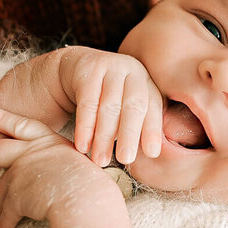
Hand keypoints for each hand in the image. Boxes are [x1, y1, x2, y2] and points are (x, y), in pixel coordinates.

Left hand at [0, 105, 112, 227]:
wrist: (90, 202)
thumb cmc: (93, 191)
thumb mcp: (79, 170)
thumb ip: (60, 171)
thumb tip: (50, 186)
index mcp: (52, 142)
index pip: (22, 126)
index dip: (0, 118)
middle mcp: (35, 151)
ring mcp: (24, 170)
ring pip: (0, 185)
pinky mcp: (18, 191)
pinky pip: (7, 210)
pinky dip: (4, 221)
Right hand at [57, 47, 162, 166]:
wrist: (75, 69)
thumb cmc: (105, 96)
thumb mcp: (125, 106)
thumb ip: (136, 125)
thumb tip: (145, 159)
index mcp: (147, 83)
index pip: (153, 108)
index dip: (153, 130)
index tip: (152, 153)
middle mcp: (133, 71)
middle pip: (134, 106)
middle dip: (129, 135)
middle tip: (125, 159)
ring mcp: (111, 66)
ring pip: (109, 106)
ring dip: (104, 136)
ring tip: (100, 160)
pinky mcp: (88, 68)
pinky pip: (87, 102)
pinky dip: (85, 127)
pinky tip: (82, 145)